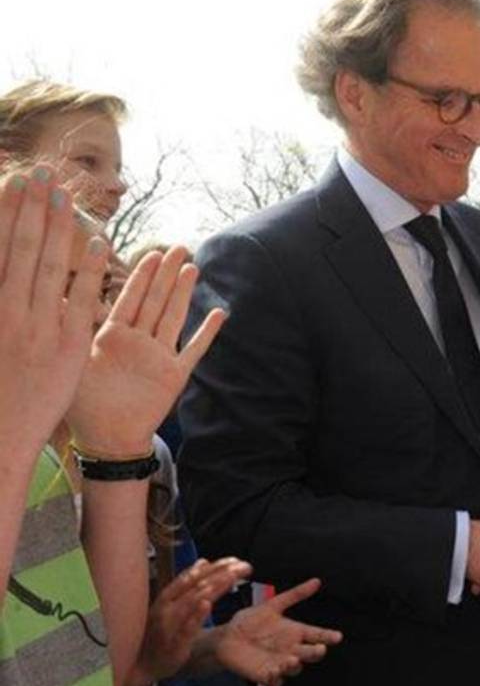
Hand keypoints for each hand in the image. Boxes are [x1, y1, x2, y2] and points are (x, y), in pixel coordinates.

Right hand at [0, 168, 107, 464]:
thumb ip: (0, 299)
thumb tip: (4, 270)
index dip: (6, 214)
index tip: (13, 183)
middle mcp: (6, 310)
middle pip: (21, 248)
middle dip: (30, 208)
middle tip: (40, 173)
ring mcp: (37, 326)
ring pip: (48, 265)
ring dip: (58, 226)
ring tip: (64, 193)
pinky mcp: (67, 344)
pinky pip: (82, 300)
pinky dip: (89, 270)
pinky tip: (98, 242)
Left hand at [65, 246, 225, 456]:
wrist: (106, 438)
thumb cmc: (84, 404)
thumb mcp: (72, 360)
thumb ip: (71, 327)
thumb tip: (53, 296)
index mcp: (113, 336)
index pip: (130, 298)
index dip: (142, 275)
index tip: (151, 253)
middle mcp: (138, 342)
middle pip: (155, 301)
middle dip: (166, 274)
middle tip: (179, 247)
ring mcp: (159, 357)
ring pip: (173, 317)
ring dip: (184, 293)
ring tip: (193, 267)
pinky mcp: (174, 375)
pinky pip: (194, 350)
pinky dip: (206, 332)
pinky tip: (219, 313)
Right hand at [134, 558, 250, 683]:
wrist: (140, 667)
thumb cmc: (157, 635)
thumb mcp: (170, 606)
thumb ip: (187, 585)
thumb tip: (203, 562)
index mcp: (167, 598)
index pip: (192, 576)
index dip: (214, 567)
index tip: (234, 559)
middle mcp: (166, 608)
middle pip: (196, 585)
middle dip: (221, 573)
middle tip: (243, 566)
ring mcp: (169, 625)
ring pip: (192, 602)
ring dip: (213, 587)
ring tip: (231, 577)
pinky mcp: (174, 644)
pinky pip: (186, 628)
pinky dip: (196, 615)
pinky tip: (207, 605)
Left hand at [213, 578, 342, 685]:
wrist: (226, 638)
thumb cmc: (250, 621)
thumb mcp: (272, 605)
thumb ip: (295, 594)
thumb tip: (316, 581)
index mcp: (295, 632)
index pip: (318, 635)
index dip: (328, 636)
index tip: (337, 636)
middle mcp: (291, 648)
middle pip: (311, 654)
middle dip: (317, 652)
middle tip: (319, 649)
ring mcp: (280, 662)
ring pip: (295, 669)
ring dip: (294, 665)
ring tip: (290, 659)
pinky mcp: (266, 674)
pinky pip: (275, 681)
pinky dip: (276, 678)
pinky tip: (273, 671)